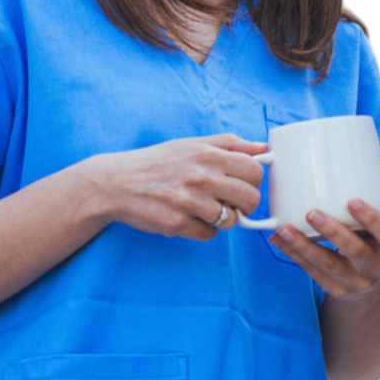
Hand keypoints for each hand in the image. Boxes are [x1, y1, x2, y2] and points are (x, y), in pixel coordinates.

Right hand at [87, 135, 271, 240]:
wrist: (115, 183)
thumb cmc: (156, 163)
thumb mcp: (191, 144)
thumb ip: (229, 144)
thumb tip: (263, 148)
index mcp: (207, 154)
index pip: (254, 171)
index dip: (253, 181)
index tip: (243, 185)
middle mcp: (199, 176)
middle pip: (249, 199)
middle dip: (244, 205)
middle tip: (230, 203)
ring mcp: (188, 201)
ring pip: (230, 220)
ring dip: (221, 219)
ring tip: (203, 209)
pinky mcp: (176, 223)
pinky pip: (209, 234)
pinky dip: (202, 230)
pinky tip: (188, 217)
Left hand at [268, 177, 379, 299]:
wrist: (370, 287)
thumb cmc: (376, 242)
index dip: (371, 218)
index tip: (352, 201)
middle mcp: (376, 266)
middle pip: (355, 250)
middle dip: (332, 232)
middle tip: (311, 213)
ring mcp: (355, 281)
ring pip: (328, 265)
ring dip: (304, 246)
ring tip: (284, 229)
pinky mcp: (336, 290)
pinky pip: (312, 273)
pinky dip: (294, 255)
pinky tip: (278, 239)